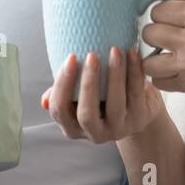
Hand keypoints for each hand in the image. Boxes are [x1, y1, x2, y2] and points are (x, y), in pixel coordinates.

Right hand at [42, 47, 166, 143]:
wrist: (137, 106)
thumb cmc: (101, 95)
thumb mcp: (79, 97)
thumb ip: (62, 94)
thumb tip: (45, 101)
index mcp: (73, 127)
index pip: (60, 110)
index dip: (62, 85)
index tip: (70, 57)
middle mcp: (95, 134)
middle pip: (86, 114)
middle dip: (88, 83)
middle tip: (92, 55)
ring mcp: (118, 129)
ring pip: (115, 104)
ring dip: (115, 75)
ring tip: (115, 51)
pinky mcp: (139, 120)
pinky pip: (136, 94)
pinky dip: (135, 72)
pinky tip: (132, 53)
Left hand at [140, 0, 184, 104]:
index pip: (157, 10)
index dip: (160, 16)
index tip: (170, 22)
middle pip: (149, 33)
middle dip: (155, 36)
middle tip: (168, 40)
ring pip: (149, 61)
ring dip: (155, 60)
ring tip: (168, 58)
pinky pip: (158, 82)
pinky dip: (163, 78)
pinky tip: (175, 72)